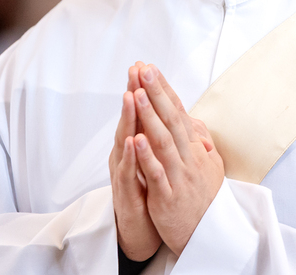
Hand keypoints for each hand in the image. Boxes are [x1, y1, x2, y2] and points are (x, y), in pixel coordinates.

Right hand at [109, 62, 161, 260]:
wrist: (139, 230)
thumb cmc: (148, 191)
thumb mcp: (157, 160)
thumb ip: (160, 137)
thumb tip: (171, 115)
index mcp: (138, 145)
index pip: (141, 112)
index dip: (145, 89)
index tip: (147, 65)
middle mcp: (127, 153)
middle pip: (130, 118)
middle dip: (133, 93)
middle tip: (135, 69)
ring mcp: (124, 171)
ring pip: (124, 140)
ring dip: (128, 118)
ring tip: (131, 95)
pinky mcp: (125, 191)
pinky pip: (126, 171)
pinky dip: (130, 155)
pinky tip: (132, 140)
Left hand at [132, 64, 224, 254]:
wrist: (208, 235)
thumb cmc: (204, 199)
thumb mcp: (209, 165)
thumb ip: (199, 141)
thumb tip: (193, 121)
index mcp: (194, 148)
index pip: (177, 112)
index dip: (164, 90)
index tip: (151, 68)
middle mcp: (188, 156)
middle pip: (171, 119)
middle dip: (157, 93)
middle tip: (144, 69)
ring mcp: (179, 175)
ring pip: (163, 141)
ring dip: (150, 116)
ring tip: (138, 93)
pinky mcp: (168, 195)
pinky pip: (157, 173)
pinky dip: (146, 156)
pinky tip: (136, 138)